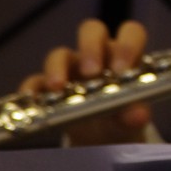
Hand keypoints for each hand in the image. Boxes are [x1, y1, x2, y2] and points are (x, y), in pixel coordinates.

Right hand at [20, 19, 151, 144]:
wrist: (103, 138)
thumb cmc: (122, 116)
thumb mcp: (130, 118)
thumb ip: (134, 114)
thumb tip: (138, 115)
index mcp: (123, 55)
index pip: (131, 33)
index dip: (128, 45)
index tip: (123, 69)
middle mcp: (97, 55)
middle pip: (92, 32)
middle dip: (90, 48)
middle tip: (91, 72)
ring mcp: (70, 67)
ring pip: (59, 54)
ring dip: (57, 68)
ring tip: (58, 88)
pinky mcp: (48, 86)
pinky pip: (35, 81)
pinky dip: (32, 89)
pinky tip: (32, 100)